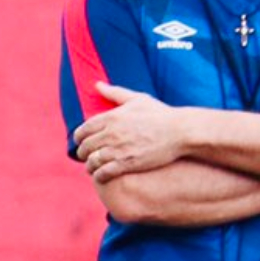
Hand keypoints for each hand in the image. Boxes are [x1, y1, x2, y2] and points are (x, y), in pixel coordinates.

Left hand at [70, 82, 191, 182]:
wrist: (180, 131)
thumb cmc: (160, 114)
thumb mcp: (137, 98)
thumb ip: (114, 93)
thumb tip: (97, 84)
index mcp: (111, 117)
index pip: (83, 130)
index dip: (79, 138)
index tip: (81, 141)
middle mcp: (111, 133)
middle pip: (85, 147)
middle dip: (82, 153)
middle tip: (86, 156)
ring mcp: (118, 149)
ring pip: (92, 162)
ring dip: (89, 166)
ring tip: (92, 167)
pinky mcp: (127, 164)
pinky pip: (103, 173)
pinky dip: (99, 176)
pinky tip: (101, 176)